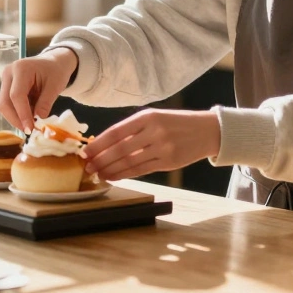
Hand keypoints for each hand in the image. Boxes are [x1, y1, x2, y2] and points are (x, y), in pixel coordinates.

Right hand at [0, 47, 77, 131]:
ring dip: (17, 118)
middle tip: (30, 131)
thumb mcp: (55, 86)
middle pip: (5, 102)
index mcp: (21, 68)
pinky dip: (18, 113)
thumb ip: (46, 102)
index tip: (30, 129)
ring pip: (4, 106)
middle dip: (16, 119)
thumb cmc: (56, 71)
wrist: (53, 62)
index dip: (22, 114)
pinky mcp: (6, 87)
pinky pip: (9, 105)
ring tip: (32, 123)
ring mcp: (6, 80)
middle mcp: (9, 73)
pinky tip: (30, 116)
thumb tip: (38, 121)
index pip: (16, 95)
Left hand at [82, 109, 220, 181]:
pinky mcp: (168, 163)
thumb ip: (133, 129)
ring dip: (110, 170)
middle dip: (101, 159)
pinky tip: (114, 176)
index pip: (116, 132)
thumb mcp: (155, 117)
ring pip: (129, 162)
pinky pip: (141, 170)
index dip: (99, 144)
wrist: (207, 130)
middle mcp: (154, 132)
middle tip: (87, 166)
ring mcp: (162, 148)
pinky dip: (125, 175)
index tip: (86, 151)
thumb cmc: (176, 123)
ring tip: (98, 173)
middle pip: (120, 149)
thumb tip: (105, 143)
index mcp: (148, 116)